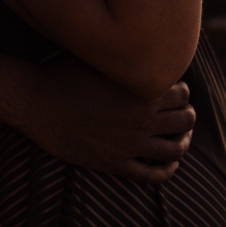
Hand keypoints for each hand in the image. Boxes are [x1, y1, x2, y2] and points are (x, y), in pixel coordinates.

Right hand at [14, 61, 196, 180]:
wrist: (38, 103)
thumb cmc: (68, 75)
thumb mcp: (104, 60)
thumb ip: (129, 61)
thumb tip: (146, 51)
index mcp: (142, 92)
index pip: (183, 94)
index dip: (182, 93)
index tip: (175, 95)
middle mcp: (141, 119)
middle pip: (185, 121)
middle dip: (187, 118)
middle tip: (182, 116)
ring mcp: (129, 144)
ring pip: (173, 150)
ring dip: (182, 144)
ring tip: (180, 141)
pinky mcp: (113, 164)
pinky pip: (150, 176)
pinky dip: (165, 172)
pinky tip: (167, 166)